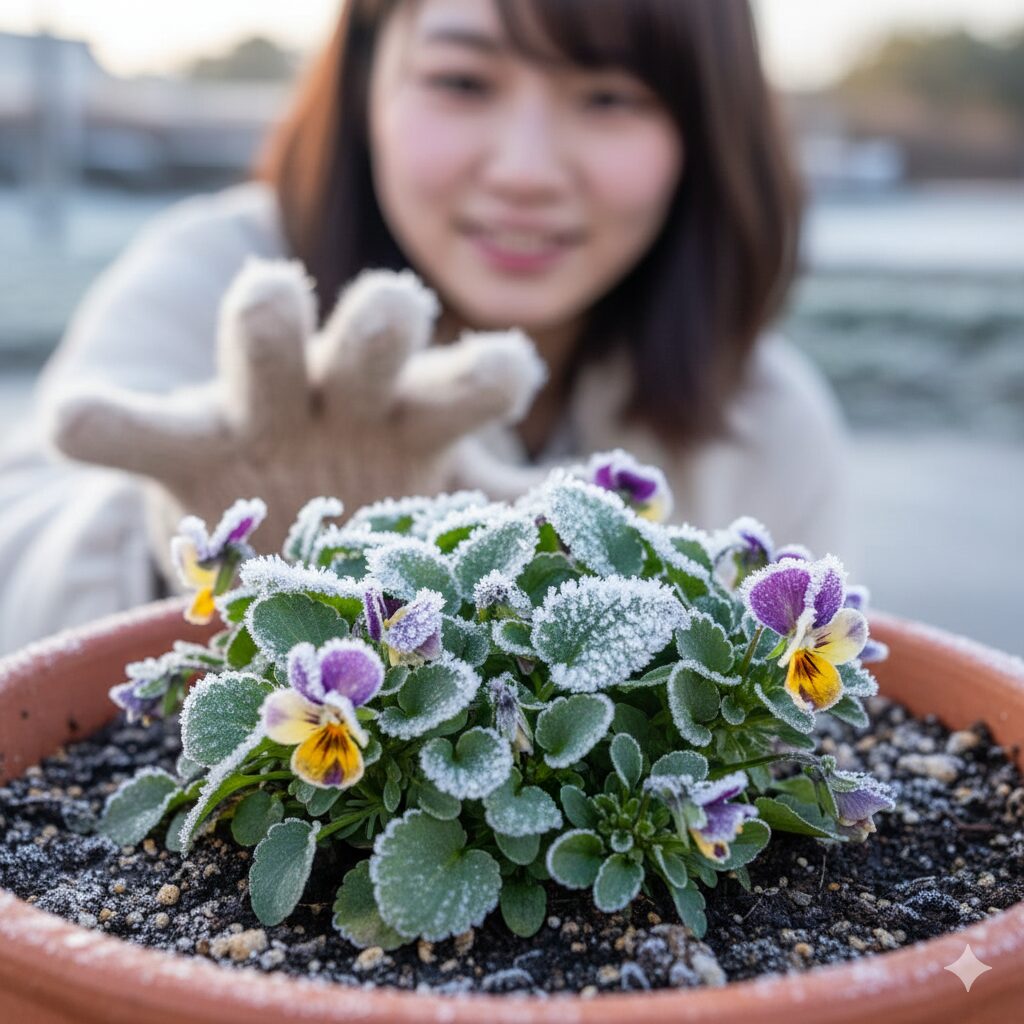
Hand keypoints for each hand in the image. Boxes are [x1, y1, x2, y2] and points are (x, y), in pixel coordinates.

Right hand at [47, 259, 548, 574]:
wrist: (272, 534)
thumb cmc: (373, 507)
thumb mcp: (443, 509)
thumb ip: (510, 510)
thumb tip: (622, 519)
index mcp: (416, 416)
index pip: (466, 381)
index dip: (489, 374)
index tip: (512, 368)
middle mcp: (344, 394)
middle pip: (372, 328)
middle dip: (386, 317)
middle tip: (394, 314)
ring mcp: (258, 413)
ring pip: (259, 335)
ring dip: (268, 315)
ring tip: (271, 303)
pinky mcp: (179, 445)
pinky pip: (127, 428)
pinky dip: (104, 425)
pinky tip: (79, 427)